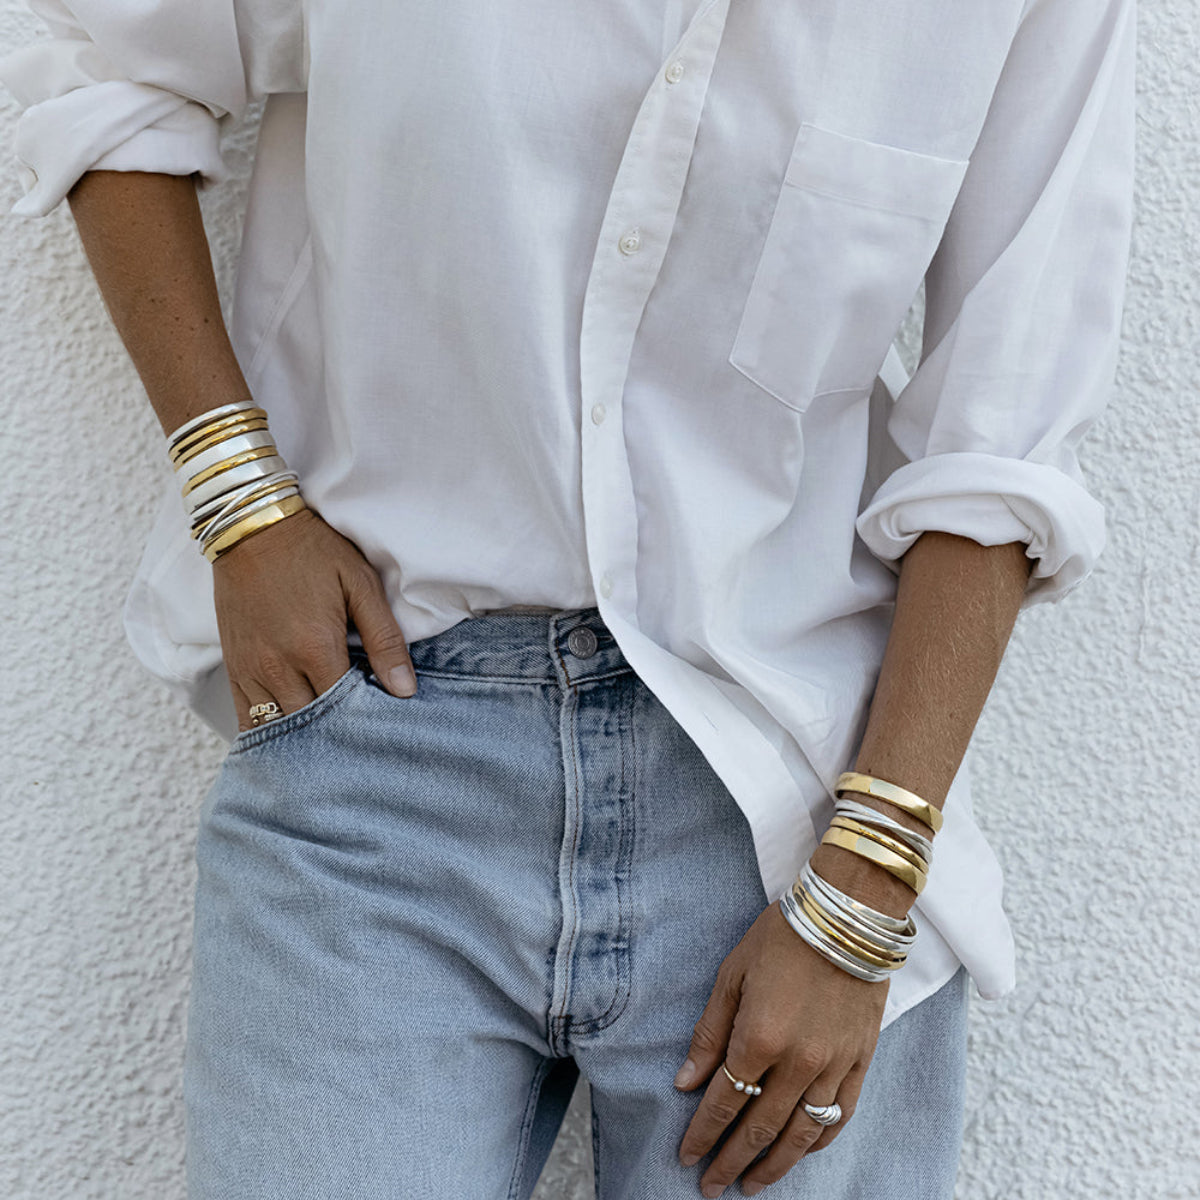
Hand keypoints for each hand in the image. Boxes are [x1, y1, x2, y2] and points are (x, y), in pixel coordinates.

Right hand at [212, 507, 417, 730]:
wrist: (250, 527)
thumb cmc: (312, 552)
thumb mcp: (360, 584)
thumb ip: (384, 639)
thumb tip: (405, 690)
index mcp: (315, 648)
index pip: (345, 709)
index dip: (365, 720)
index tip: (382, 723)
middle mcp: (278, 667)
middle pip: (312, 726)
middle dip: (338, 733)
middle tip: (361, 734)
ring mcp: (250, 670)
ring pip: (279, 728)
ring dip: (305, 737)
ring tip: (330, 738)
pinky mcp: (233, 667)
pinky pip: (246, 718)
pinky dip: (268, 733)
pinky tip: (292, 737)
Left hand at [674, 902, 889, 1195]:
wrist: (848, 914)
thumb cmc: (782, 936)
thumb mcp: (732, 974)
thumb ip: (710, 1033)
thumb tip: (685, 1082)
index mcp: (760, 1038)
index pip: (724, 1103)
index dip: (702, 1134)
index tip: (686, 1157)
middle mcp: (798, 1063)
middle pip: (760, 1129)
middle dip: (730, 1162)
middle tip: (711, 1187)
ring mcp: (834, 1066)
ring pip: (800, 1136)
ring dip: (773, 1166)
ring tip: (751, 1185)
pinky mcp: (861, 1062)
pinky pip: (839, 1118)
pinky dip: (817, 1142)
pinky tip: (799, 1153)